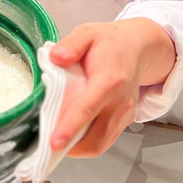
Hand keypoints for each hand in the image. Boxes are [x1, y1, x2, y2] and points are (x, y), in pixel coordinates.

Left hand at [48, 17, 175, 156]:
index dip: (70, 128)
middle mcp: (119, 102)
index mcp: (109, 81)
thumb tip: (55, 57)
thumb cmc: (110, 42)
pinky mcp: (124, 121)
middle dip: (70, 148)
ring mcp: (124, 114)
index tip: (54, 142)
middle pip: (95, 138)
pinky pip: (104, 141)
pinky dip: (87, 144)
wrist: (137, 47)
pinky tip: (72, 134)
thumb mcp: (88, 33)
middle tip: (45, 145)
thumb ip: (71, 45)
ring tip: (56, 141)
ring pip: (99, 145)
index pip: (87, 109)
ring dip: (77, 148)